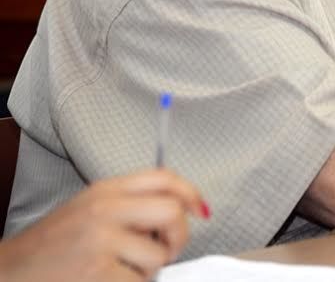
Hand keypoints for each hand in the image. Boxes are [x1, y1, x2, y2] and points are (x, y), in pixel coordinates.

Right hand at [0, 169, 206, 281]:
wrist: (11, 271)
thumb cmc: (53, 245)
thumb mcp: (89, 208)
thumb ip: (130, 204)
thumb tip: (181, 210)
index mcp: (106, 189)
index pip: (164, 177)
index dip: (191, 193)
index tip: (201, 210)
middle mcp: (105, 209)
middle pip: (172, 212)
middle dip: (179, 236)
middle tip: (166, 250)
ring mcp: (101, 240)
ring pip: (159, 254)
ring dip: (148, 270)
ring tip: (122, 270)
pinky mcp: (98, 270)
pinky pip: (140, 281)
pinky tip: (107, 281)